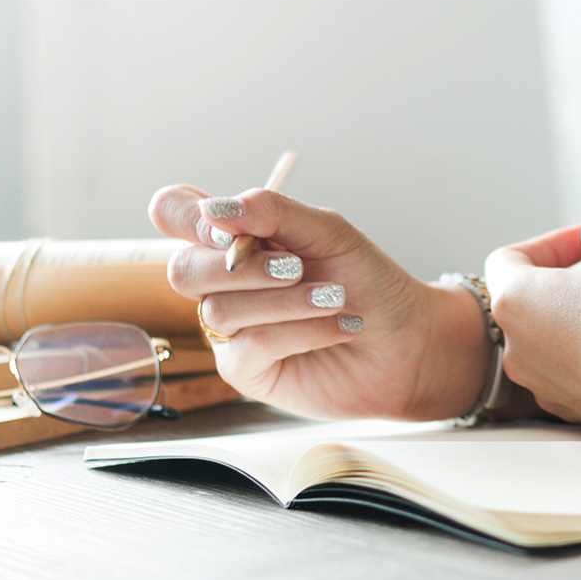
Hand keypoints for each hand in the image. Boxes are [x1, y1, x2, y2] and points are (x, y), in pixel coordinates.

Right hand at [149, 185, 491, 420]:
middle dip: (243, 267)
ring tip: (336, 298)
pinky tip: (340, 325)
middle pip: (182, 269)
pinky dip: (300, 331)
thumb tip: (214, 209)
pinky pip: (249, 346)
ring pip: (220, 310)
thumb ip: (272, 212)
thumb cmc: (368, 281)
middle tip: (297, 267)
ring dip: (287, 301)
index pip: (173, 213)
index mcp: (235, 237)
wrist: (407, 339)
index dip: (188, 218)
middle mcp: (223, 281)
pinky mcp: (245, 370)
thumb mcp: (327, 232)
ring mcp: (230, 327)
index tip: (231, 228)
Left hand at [484, 201, 580, 462]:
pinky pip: (566, 369)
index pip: (508, 259)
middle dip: (561, 277)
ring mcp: (538, 382)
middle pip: (525, 298)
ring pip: (545, 337)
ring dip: (572, 316)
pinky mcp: (565, 407)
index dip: (548, 243)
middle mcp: (514, 347)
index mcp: (513, 300)